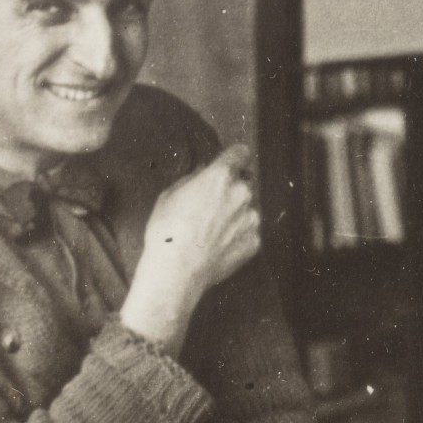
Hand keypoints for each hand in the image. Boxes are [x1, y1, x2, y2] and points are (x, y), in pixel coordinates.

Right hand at [121, 145, 260, 352]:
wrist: (177, 270)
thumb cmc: (167, 230)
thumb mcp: (170, 195)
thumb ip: (193, 179)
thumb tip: (203, 173)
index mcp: (221, 176)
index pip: (241, 152)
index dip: (236, 156)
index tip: (233, 161)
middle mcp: (242, 193)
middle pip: (245, 182)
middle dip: (233, 188)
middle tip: (213, 204)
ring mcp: (252, 218)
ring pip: (249, 208)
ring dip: (237, 213)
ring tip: (213, 230)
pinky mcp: (255, 241)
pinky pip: (249, 231)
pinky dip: (239, 235)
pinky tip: (219, 244)